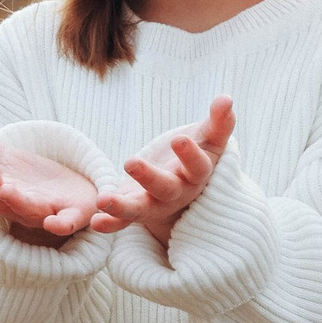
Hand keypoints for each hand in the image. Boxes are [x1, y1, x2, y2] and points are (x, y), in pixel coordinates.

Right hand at [0, 118, 102, 242]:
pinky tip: (54, 224)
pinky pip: (66, 224)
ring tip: (7, 189)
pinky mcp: (73, 215)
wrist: (75, 195)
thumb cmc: (33, 181)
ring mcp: (46, 213)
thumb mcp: (4, 159)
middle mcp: (19, 207)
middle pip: (0, 203)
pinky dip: (60, 225)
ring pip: (28, 212)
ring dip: (17, 203)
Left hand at [84, 96, 235, 247]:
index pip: (198, 167)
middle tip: (130, 162)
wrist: (184, 183)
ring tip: (102, 200)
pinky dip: (110, 223)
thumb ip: (220, 122)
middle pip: (166, 189)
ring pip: (140, 209)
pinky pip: (123, 221)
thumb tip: (226, 98)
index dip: (191, 155)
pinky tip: (95, 222)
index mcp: (197, 174)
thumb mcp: (209, 139)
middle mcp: (177, 193)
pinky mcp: (135, 209)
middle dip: (149, 178)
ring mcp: (155, 204)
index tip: (179, 139)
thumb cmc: (198, 154)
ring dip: (121, 208)